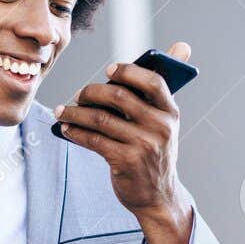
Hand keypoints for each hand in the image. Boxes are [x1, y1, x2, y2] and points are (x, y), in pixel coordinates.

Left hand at [54, 41, 195, 243]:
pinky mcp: (126, 161)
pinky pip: (94, 140)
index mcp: (171, 113)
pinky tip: (67, 129)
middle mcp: (161, 127)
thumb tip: (181, 47)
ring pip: (101, 118)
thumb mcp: (164, 122)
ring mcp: (144, 145)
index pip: (153, 81)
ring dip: (76, 113)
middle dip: (92, 92)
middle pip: (119, 97)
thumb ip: (163, 89)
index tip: (109, 71)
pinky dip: (76, 132)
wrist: (158, 196)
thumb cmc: (155, 152)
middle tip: (79, 95)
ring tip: (63, 112)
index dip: (129, 72)